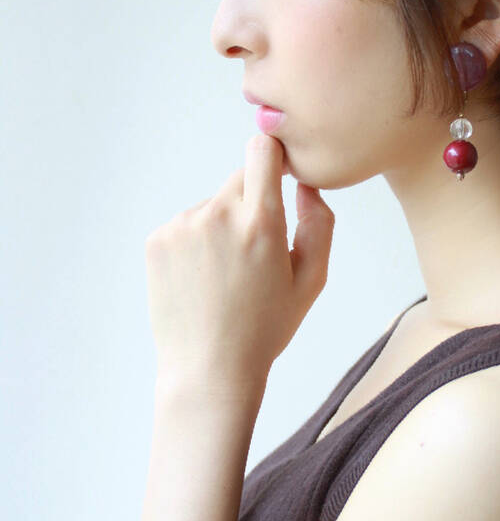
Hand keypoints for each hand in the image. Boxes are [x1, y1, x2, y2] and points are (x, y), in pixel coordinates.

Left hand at [144, 133, 334, 408]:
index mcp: (261, 223)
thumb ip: (320, 222)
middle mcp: (218, 215)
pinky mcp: (157, 240)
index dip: (274, 158)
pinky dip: (196, 243)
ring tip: (226, 277)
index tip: (279, 176)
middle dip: (253, 205)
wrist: (208, 369)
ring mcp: (182, 226)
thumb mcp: (312, 280)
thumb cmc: (265, 328)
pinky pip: (186, 224)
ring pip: (212, 206)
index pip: (262, 152)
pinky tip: (202, 280)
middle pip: (240, 180)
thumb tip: (305, 184)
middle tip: (256, 255)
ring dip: (222, 227)